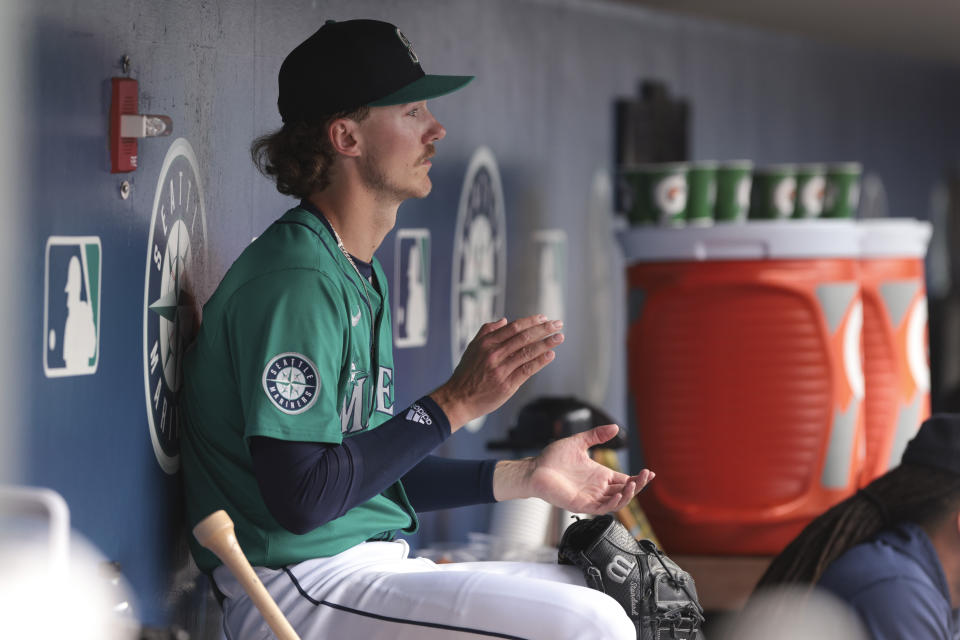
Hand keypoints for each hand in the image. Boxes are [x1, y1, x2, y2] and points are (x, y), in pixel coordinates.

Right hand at [430, 315, 563, 430]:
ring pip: (528, 352)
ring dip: (546, 343)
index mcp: (486, 343)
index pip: (514, 328)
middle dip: (544, 329)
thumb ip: (487, 332)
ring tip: (559, 337)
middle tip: (558, 324)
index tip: (544, 318)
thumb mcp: (472, 348)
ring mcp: (501, 369)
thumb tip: (505, 320)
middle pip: (524, 337)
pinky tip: (550, 355)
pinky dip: (540, 361)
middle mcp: (494, 354)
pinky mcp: (507, 385)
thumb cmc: (466, 374)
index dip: (531, 321)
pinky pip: (527, 370)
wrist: (458, 399)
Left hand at [495, 424, 653, 513]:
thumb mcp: (578, 442)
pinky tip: (620, 493)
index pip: (624, 480)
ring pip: (616, 502)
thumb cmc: (553, 458)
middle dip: (638, 485)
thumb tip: (615, 427)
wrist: (534, 469)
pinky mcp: (581, 505)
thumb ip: (596, 436)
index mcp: (599, 475)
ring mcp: (590, 498)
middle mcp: (597, 488)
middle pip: (624, 491)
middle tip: (646, 475)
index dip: (637, 478)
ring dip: (628, 495)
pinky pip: (601, 508)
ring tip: (634, 484)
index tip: (650, 472)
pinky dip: (613, 502)